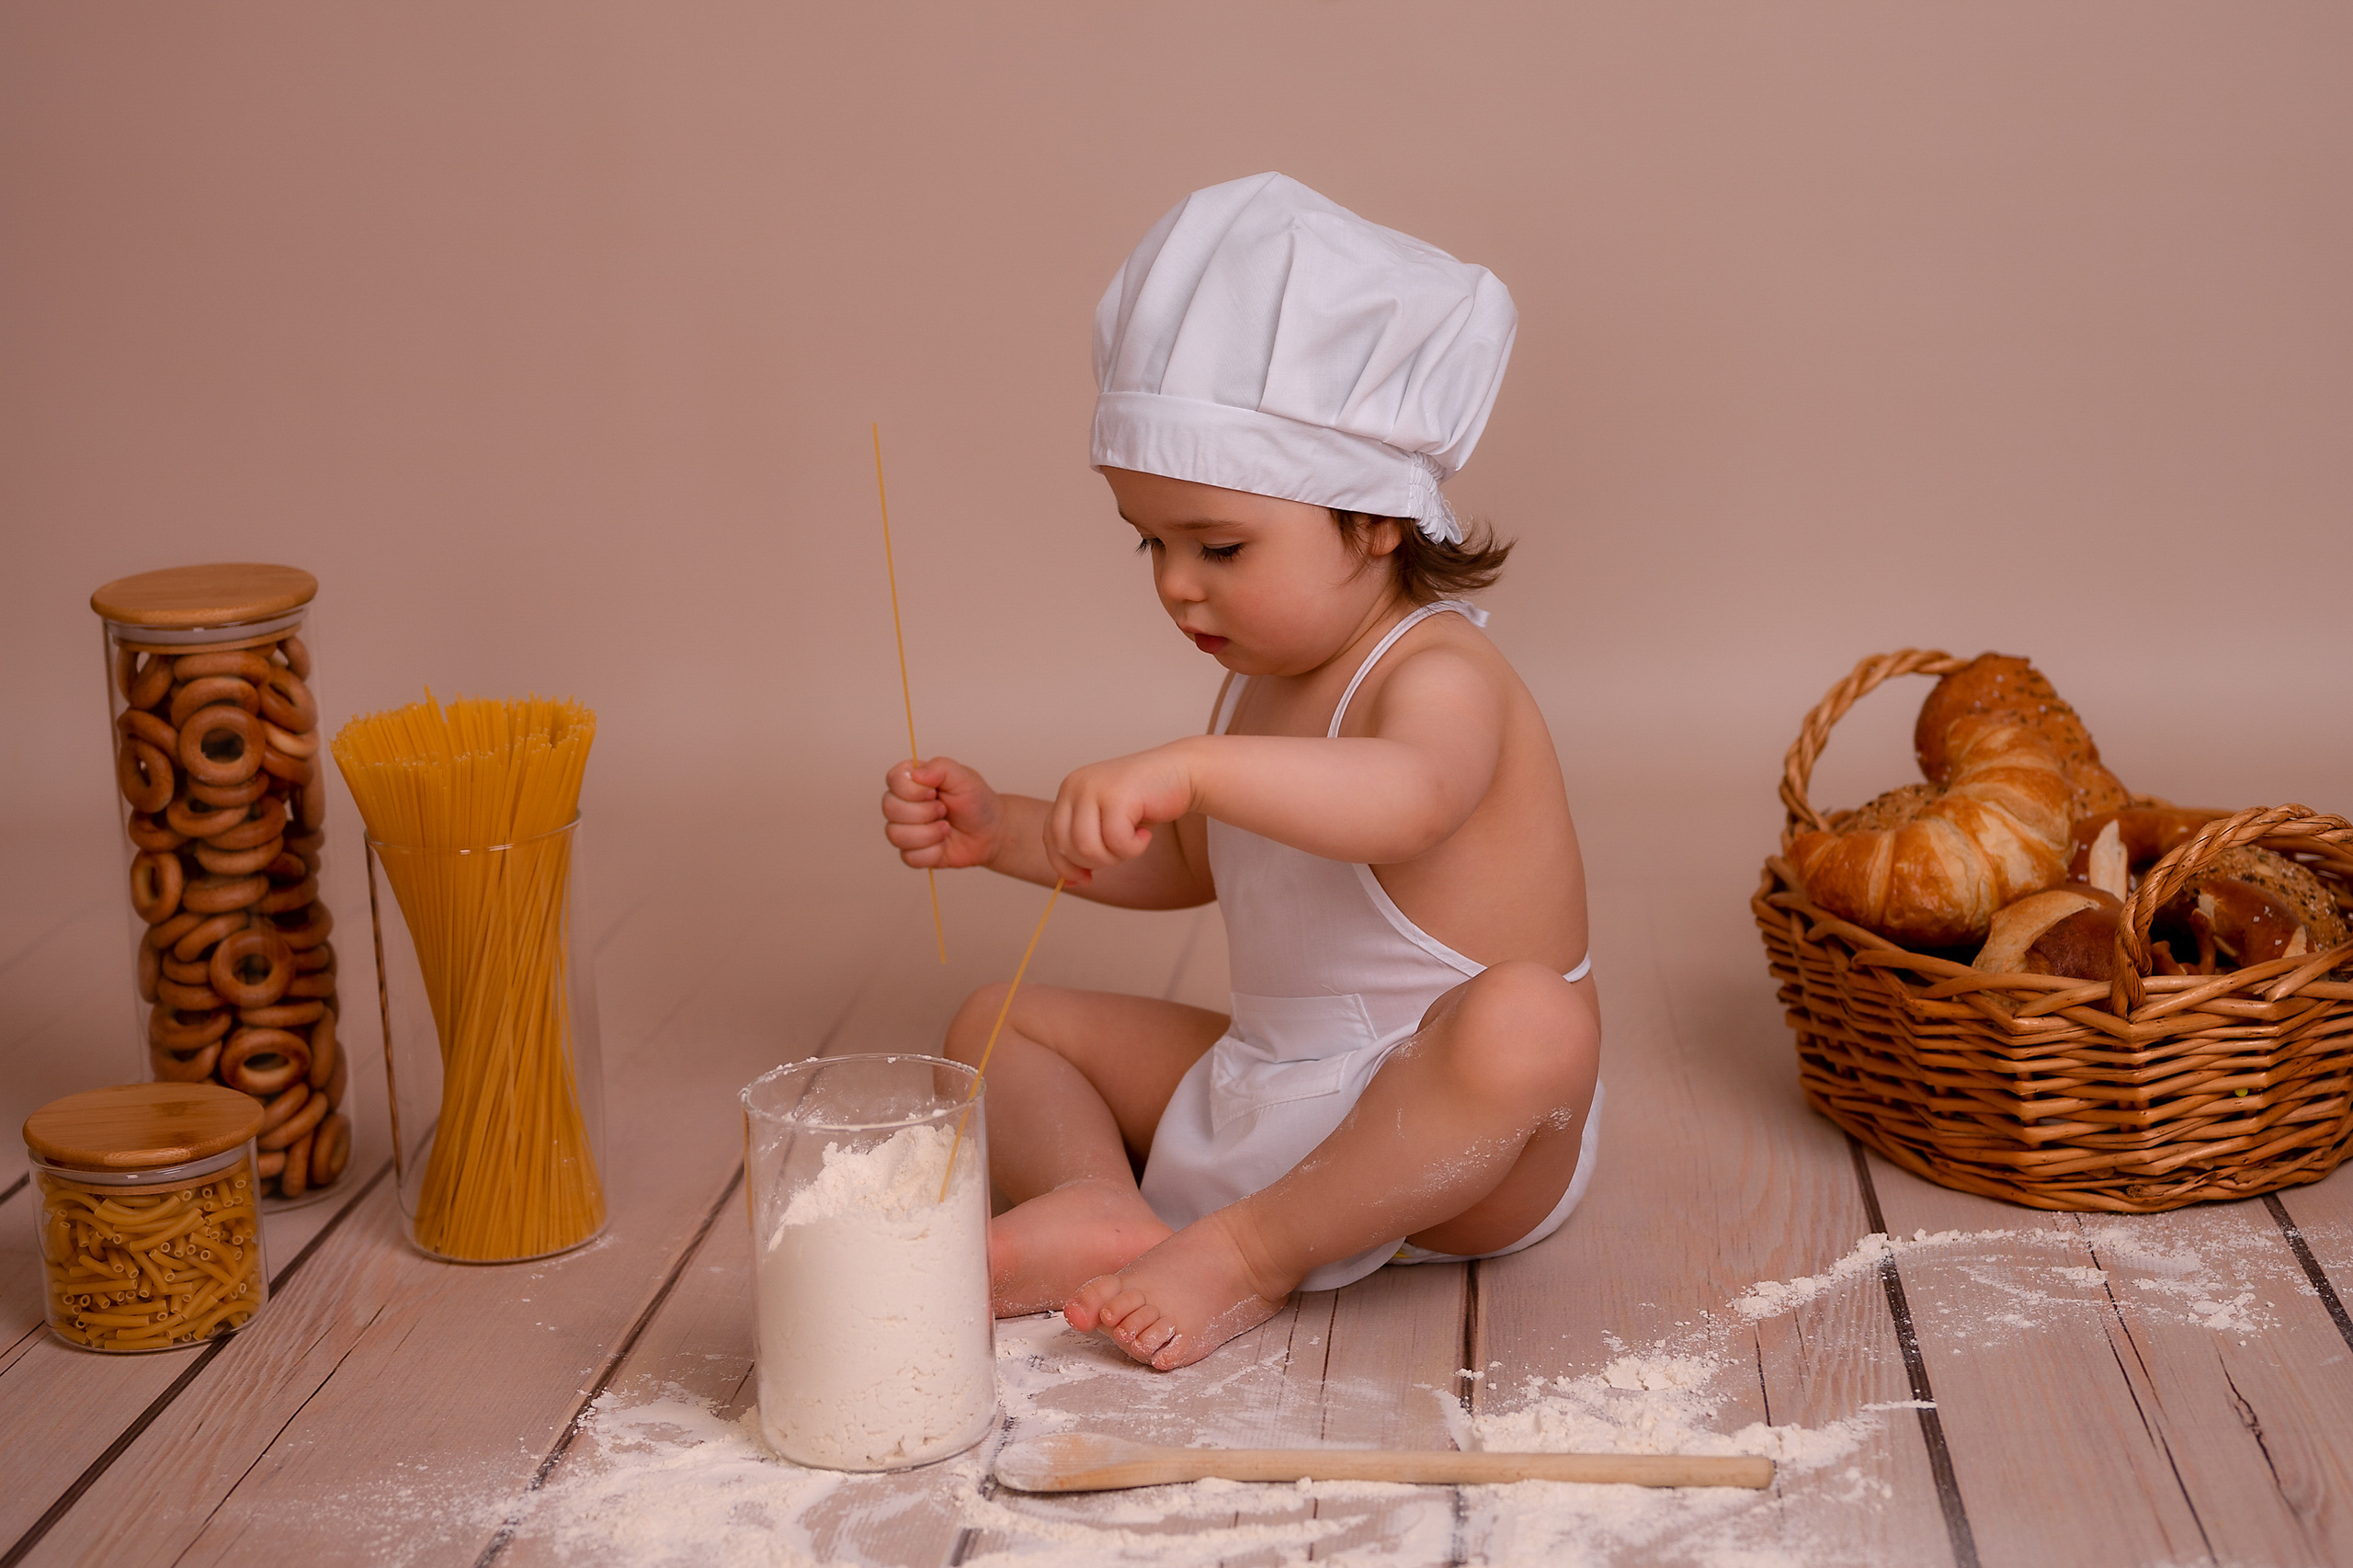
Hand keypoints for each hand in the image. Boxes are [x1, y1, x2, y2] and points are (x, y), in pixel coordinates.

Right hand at [882, 756, 1003, 869]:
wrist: (990, 832)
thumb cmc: (976, 802)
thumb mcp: (964, 777)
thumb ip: (940, 768)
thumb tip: (916, 774)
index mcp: (912, 780)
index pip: (893, 779)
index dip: (912, 789)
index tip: (933, 792)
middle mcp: (903, 803)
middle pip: (889, 808)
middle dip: (924, 812)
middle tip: (944, 810)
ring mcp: (905, 829)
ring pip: (895, 835)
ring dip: (929, 834)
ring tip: (946, 828)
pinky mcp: (912, 852)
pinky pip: (909, 857)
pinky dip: (932, 852)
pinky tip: (943, 845)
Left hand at [1045, 742, 1199, 885]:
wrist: (1181, 771)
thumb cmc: (1145, 800)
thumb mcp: (1105, 820)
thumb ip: (1084, 840)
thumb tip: (1069, 881)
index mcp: (1068, 790)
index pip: (1051, 837)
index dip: (1064, 865)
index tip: (1084, 879)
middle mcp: (1075, 786)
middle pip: (1066, 847)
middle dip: (1094, 862)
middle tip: (1120, 850)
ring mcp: (1094, 788)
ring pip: (1087, 848)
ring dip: (1114, 857)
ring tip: (1132, 842)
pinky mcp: (1117, 796)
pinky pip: (1116, 842)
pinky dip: (1134, 848)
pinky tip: (1145, 834)